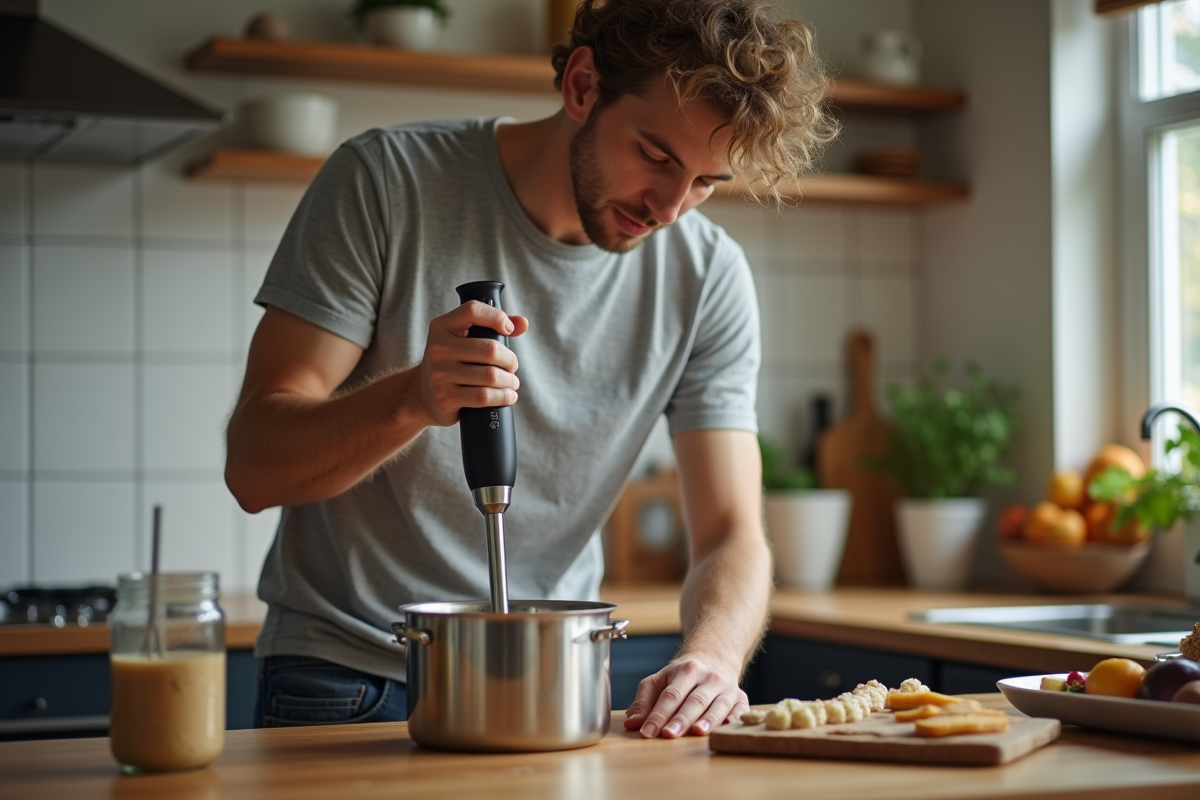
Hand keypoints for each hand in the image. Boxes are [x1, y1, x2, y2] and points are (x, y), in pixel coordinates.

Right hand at [413, 301, 528, 426]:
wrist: (421, 394)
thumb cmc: (452, 362)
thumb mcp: (462, 340)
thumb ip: (492, 328)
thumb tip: (522, 322)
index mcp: (441, 327)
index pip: (472, 311)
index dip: (496, 317)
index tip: (508, 329)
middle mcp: (437, 348)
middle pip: (490, 349)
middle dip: (510, 360)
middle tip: (512, 366)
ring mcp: (440, 374)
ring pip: (491, 376)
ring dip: (510, 381)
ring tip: (512, 383)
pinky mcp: (446, 398)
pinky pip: (484, 396)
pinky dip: (503, 397)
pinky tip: (508, 396)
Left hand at [623, 655, 747, 737]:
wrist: (715, 658)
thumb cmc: (683, 675)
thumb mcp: (660, 680)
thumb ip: (644, 701)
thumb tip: (632, 722)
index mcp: (686, 671)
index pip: (671, 695)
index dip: (658, 714)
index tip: (647, 732)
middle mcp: (709, 677)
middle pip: (694, 700)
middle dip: (681, 718)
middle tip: (669, 734)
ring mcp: (727, 688)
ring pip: (718, 705)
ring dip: (708, 720)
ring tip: (697, 732)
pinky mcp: (741, 698)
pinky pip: (739, 711)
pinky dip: (734, 720)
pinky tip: (725, 728)